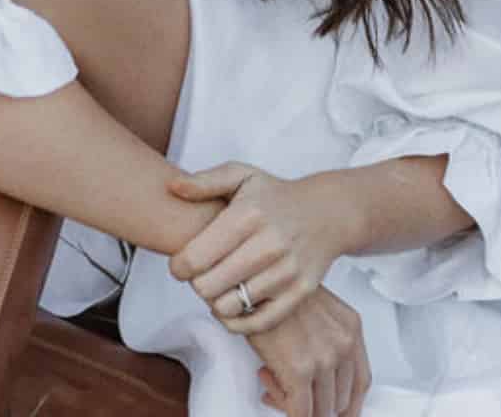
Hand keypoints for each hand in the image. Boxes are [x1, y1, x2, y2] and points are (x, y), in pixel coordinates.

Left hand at [166, 162, 354, 333]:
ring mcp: (287, 271)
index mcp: (248, 215)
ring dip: (216, 301)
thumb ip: (205, 181)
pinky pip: (257, 323)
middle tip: (202, 274)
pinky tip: (234, 304)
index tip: (182, 263)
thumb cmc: (276, 196)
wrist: (328, 213)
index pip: (195, 258)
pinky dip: (238, 321)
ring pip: (229, 307)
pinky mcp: (300, 292)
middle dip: (196, 283)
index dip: (178, 267)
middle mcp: (269, 244)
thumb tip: (172, 188)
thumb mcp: (241, 176)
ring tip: (219, 285)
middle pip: (207, 287)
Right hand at [244, 283, 370, 415]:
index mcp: (351, 327)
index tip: (337, 410)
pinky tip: (269, 389)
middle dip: (316, 403)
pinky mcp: (300, 371)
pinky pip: (299, 411)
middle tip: (291, 393)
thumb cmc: (275, 290)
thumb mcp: (315, 309)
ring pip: (320, 410)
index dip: (348, 403)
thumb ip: (326, 341)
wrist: (249, 279)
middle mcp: (343, 343)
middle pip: (341, 399)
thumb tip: (319, 379)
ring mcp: (324, 358)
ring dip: (297, 404)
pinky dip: (284, 408)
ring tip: (274, 382)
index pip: (361, 382)